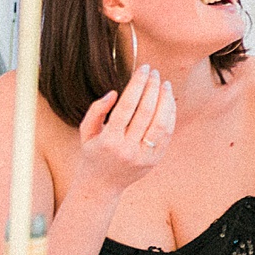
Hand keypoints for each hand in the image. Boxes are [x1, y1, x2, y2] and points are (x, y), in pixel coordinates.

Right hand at [74, 64, 175, 194]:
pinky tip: (168, 101)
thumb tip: (114, 93)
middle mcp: (127, 149)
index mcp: (109, 141)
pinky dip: (170, 115)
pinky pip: (167, 134)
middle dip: (152, 87)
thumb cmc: (93, 153)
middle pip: (146, 112)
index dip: (137, 84)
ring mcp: (143, 156)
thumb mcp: (85, 132)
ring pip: (161, 123)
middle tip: (155, 72)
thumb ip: (96, 110)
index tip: (143, 69)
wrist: (101, 186)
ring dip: (165, 100)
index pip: (127, 106)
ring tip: (165, 83)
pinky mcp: (155, 160)